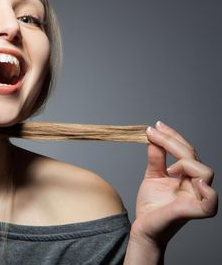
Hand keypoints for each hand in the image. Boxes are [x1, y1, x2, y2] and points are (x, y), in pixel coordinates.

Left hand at [131, 121, 217, 247]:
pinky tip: (186, 178)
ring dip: (186, 161)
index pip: (186, 151)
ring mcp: (197, 197)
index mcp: (187, 176)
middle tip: (153, 133)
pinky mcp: (194, 211)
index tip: (156, 126)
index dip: (173, 137)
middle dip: (173, 141)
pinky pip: (211, 202)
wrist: (144, 228)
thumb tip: (153, 137)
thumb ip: (156, 158)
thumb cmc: (151, 206)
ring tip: (168, 167)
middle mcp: (195, 185)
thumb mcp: (152, 176)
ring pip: (205, 172)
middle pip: (193, 156)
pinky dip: (206, 190)